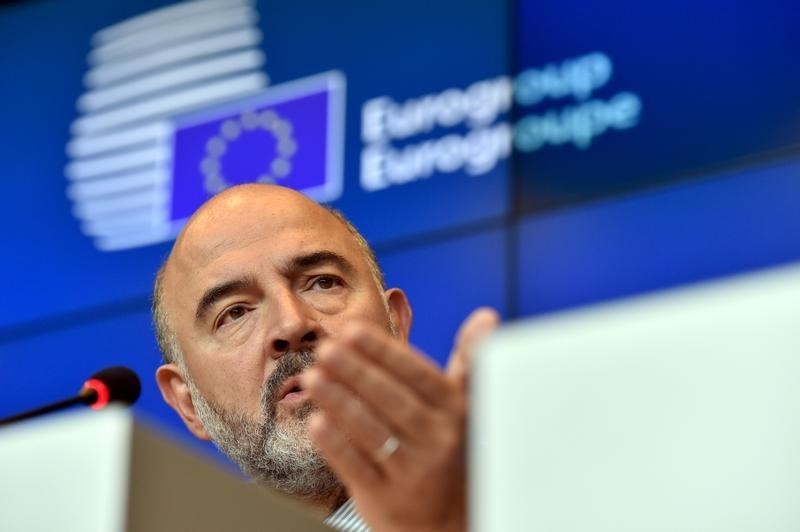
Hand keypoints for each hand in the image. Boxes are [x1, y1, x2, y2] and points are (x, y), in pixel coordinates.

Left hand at [300, 307, 499, 531]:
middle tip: (325, 349)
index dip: (383, 352)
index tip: (352, 331)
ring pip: (371, 431)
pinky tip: (316, 422)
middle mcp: (438, 441)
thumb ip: (468, 362)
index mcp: (456, 412)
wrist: (450, 525)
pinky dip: (336, 444)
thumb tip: (485, 316)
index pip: (418, 374)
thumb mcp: (465, 407)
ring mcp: (412, 473)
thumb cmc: (452, 454)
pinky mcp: (387, 499)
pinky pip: (357, 467)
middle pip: (392, 400)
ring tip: (312, 377)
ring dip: (338, 401)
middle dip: (355, 372)